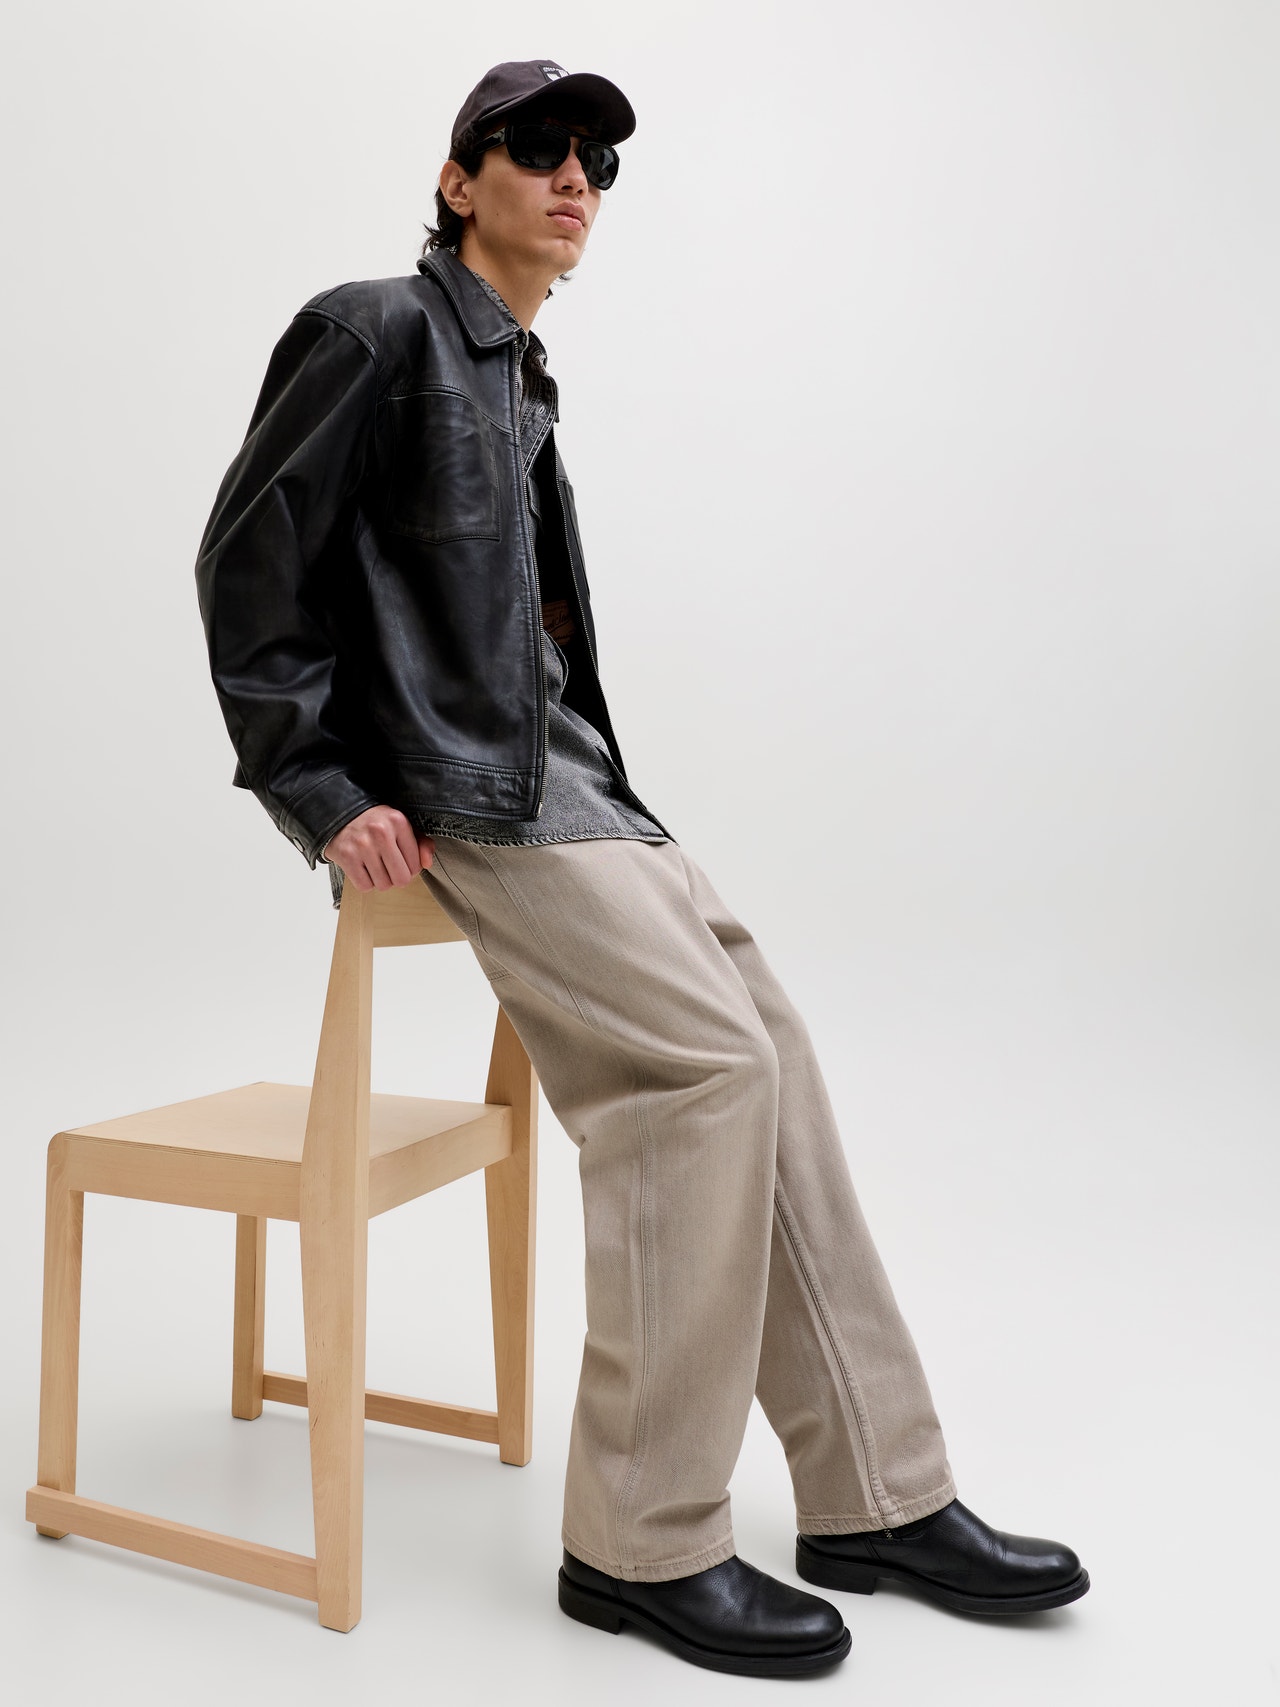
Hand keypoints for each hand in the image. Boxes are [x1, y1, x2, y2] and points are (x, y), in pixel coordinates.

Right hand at [321, 806, 435, 890]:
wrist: (339, 814)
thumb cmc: (375, 823)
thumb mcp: (400, 826)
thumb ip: (421, 843)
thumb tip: (427, 863)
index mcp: (398, 821)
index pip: (416, 865)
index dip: (410, 868)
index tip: (400, 860)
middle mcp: (381, 832)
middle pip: (401, 879)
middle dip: (397, 877)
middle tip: (389, 867)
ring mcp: (362, 845)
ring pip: (383, 885)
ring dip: (380, 880)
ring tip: (374, 865)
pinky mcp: (346, 856)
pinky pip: (364, 886)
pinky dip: (365, 882)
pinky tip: (363, 868)